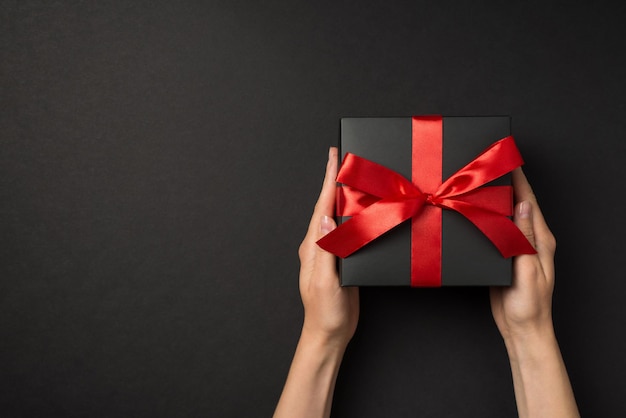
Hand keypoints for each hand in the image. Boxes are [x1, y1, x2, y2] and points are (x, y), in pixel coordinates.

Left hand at [274, 147, 358, 417]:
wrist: (329, 333)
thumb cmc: (324, 311)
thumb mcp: (325, 281)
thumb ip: (325, 250)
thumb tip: (325, 218)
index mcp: (312, 246)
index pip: (321, 206)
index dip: (328, 180)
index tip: (334, 157)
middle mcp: (319, 245)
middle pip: (327, 205)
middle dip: (335, 181)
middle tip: (345, 157)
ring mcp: (330, 252)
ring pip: (338, 216)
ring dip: (344, 195)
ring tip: (354, 176)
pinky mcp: (342, 260)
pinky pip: (348, 231)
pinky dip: (354, 215)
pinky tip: (363, 211)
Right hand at [490, 167, 556, 340]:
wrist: (522, 329)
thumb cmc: (529, 304)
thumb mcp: (528, 269)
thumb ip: (525, 238)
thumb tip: (522, 205)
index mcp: (540, 239)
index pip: (528, 202)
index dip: (519, 179)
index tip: (506, 159)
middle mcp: (529, 240)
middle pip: (516, 205)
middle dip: (504, 183)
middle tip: (485, 167)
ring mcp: (516, 248)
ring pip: (503, 216)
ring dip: (492, 200)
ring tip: (476, 183)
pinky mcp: (502, 257)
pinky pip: (494, 232)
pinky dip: (485, 218)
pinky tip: (473, 213)